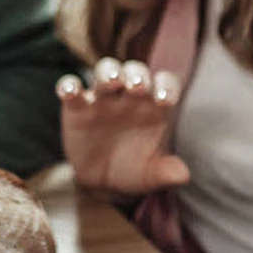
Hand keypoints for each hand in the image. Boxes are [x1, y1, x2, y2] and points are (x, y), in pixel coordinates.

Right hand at [57, 57, 188, 198]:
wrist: (102, 181)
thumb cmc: (133, 170)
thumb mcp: (150, 175)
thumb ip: (166, 172)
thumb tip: (183, 176)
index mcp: (154, 106)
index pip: (164, 84)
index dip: (166, 87)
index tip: (164, 100)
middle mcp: (129, 96)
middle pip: (135, 71)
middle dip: (137, 74)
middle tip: (137, 86)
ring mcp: (102, 98)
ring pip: (105, 70)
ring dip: (108, 71)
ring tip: (111, 81)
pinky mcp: (76, 107)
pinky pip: (70, 88)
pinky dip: (69, 86)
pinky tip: (70, 91)